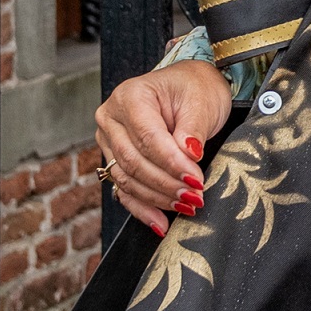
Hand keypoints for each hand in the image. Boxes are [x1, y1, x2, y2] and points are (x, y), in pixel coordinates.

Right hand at [94, 59, 231, 233]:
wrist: (187, 86)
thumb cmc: (194, 88)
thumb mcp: (201, 101)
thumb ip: (193, 129)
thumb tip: (189, 155)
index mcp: (130, 96)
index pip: (148, 138)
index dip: (172, 163)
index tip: (196, 180)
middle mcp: (111, 117)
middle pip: (134, 161)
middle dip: (166, 184)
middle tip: (195, 197)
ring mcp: (109, 139)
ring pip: (127, 178)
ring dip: (157, 198)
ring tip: (186, 207)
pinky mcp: (114, 158)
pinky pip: (123, 189)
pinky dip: (142, 208)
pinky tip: (160, 223)